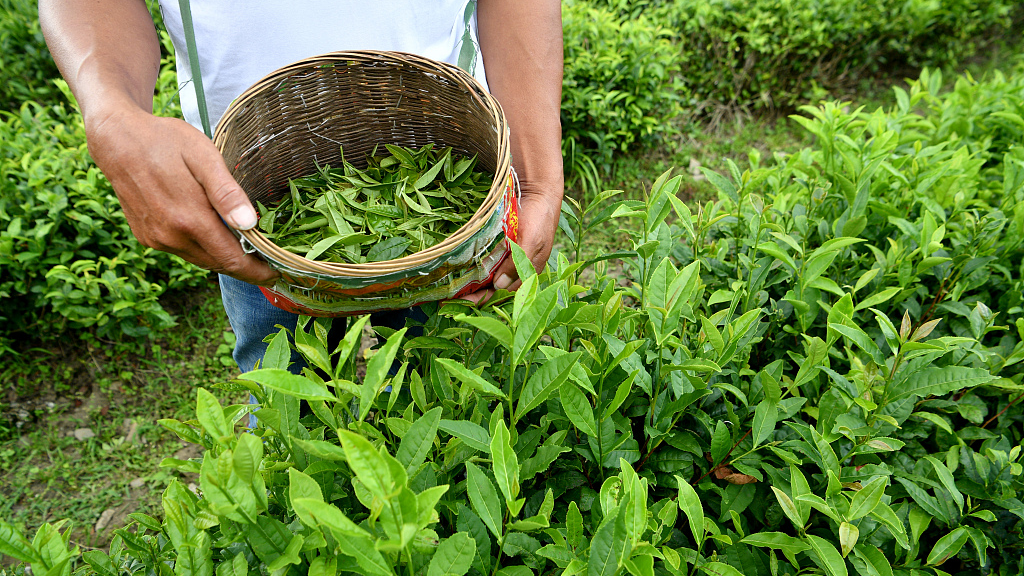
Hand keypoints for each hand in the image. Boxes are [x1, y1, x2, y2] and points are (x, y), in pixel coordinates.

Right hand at [86, 106, 278, 285]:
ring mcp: (156, 239)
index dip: (258, 271)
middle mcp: (170, 236)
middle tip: (269, 263)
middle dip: (246, 268)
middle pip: (219, 264)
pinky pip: (183, 251)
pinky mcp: (147, 237)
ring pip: (201, 260)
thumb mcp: (203, 157)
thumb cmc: (165, 141)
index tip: (278, 272)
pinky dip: (203, 249)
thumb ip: (227, 192)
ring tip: (249, 251)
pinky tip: (215, 235)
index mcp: (188, 219)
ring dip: (224, 259)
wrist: (117, 139)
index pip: (232, 260)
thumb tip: (249, 224)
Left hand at [461, 178, 562, 303]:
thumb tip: (499, 286)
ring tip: (450, 288)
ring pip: (487, 276)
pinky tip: (460, 269)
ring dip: (471, 283)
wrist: (538, 193)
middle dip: (473, 294)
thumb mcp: (531, 242)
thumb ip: (517, 265)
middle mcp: (516, 269)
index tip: (462, 301)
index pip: (502, 293)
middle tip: (448, 298)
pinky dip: (473, 267)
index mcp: (527, 273)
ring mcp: (507, 257)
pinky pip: (485, 261)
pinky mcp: (500, 246)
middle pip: (492, 288)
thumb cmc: (540, 219)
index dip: (482, 299)